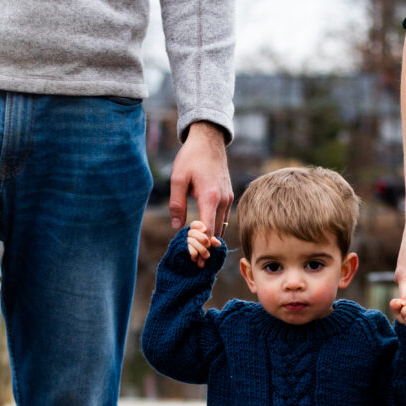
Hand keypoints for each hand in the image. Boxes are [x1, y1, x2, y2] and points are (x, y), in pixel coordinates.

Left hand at [169, 122, 233, 260]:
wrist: (209, 140)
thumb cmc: (191, 157)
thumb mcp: (178, 178)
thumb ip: (177, 204)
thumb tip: (176, 227)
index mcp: (209, 197)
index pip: (208, 230)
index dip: (202, 247)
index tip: (195, 259)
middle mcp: (223, 200)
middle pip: (217, 232)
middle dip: (207, 249)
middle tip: (198, 264)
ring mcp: (229, 199)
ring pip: (222, 226)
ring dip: (212, 240)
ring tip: (202, 254)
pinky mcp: (229, 197)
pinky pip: (223, 218)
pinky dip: (216, 229)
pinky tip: (207, 236)